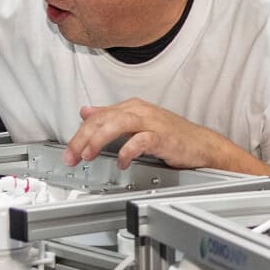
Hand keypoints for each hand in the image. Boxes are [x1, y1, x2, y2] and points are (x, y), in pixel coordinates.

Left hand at [64, 99, 229, 170]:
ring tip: (88, 155)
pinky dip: (127, 151)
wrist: (201, 145)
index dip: (80, 133)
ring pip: (118, 124)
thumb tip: (86, 111)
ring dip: (99, 140)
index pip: (98, 117)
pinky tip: (121, 161)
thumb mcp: (136, 122)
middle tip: (72, 155)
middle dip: (83, 138)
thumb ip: (110, 117)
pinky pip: (141, 140)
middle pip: (104, 119)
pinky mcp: (163, 136)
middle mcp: (139, 111)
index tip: (69, 151)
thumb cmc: (171, 136)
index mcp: (131, 107)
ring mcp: (152, 122)